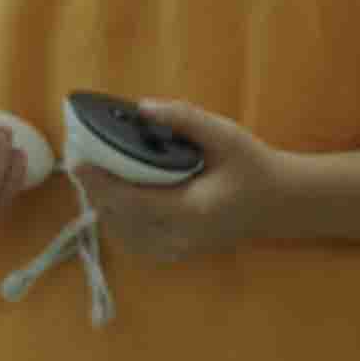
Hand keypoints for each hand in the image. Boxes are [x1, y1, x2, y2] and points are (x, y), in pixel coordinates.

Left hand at [83, 98, 281, 269]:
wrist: (280, 203)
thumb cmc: (254, 166)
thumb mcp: (227, 135)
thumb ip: (186, 119)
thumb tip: (143, 107)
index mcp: (192, 211)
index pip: (132, 201)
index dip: (100, 183)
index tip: (78, 163)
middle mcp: (180, 237)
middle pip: (120, 218)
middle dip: (96, 190)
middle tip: (80, 161)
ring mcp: (176, 250)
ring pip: (122, 233)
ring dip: (104, 206)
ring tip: (93, 177)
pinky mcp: (174, 253)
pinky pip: (133, 241)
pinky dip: (118, 220)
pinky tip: (114, 198)